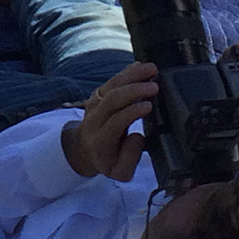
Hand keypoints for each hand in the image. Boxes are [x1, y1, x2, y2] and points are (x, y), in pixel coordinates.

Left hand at [62, 61, 157, 180]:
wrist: (83, 149)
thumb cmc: (106, 161)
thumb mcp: (119, 172)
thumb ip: (130, 158)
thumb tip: (137, 136)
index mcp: (100, 140)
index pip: (114, 121)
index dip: (131, 112)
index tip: (149, 106)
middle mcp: (94, 118)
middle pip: (111, 99)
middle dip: (134, 90)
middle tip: (155, 86)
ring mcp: (94, 104)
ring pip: (111, 85)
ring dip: (132, 75)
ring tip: (152, 69)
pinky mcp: (98, 94)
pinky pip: (112, 80)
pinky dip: (127, 72)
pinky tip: (141, 66)